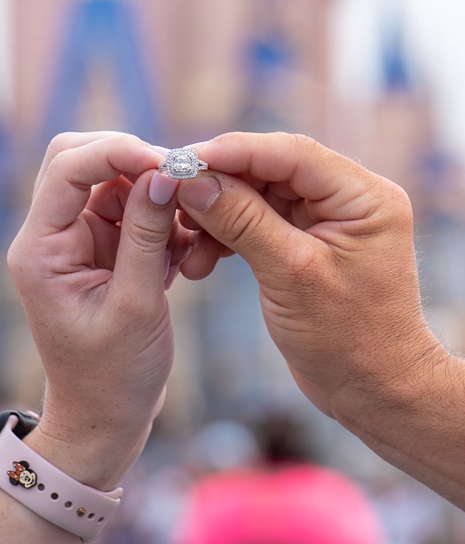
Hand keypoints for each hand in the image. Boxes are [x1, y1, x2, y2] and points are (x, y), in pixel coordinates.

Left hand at [7, 132, 192, 489]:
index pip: (68, 168)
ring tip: (189, 235)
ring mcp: (73, 239)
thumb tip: (164, 172)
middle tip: (182, 181)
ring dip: (154, 195)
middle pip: (80, 159)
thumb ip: (148, 236)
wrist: (103, 419)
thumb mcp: (137, 306)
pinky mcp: (99, 249)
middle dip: (133, 160)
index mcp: (40, 247)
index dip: (118, 151)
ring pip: (111, 182)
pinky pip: (129, 209)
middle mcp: (49, 235)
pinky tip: (184, 254)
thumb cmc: (113, 376)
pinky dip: (160, 220)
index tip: (169, 160)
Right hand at [174, 132, 446, 423]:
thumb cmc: (349, 340)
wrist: (373, 391)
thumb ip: (241, 221)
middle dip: (217, 184)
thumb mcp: (290, 274)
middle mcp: (348, 199)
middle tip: (171, 194)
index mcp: (363, 197)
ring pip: (255, 194)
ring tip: (186, 240)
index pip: (289, 153)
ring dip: (216, 213)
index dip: (232, 152)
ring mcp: (326, 219)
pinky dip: (225, 235)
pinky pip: (255, 220)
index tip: (182, 160)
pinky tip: (202, 259)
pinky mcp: (305, 241)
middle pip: (268, 169)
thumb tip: (191, 181)